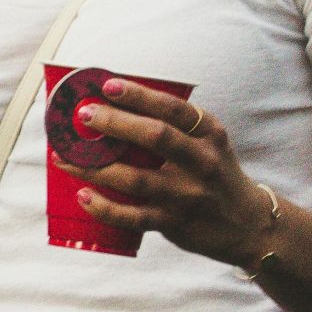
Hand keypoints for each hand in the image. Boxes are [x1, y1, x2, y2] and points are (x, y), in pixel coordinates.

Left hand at [54, 78, 278, 267]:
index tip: (108, 85)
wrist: (249, 226)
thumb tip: (114, 103)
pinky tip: (82, 196)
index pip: (174, 109)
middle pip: (156, 137)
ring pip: (135, 179)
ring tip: (62, 156)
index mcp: (209, 135)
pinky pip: (133, 217)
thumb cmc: (216, 174)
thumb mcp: (209, 143)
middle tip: (82, 115)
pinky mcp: (174, 223)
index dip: (140, 96)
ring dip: (94, 168)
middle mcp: (202, 163)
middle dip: (115, 123)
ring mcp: (187, 196)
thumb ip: (176, 126)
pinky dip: (104, 208)